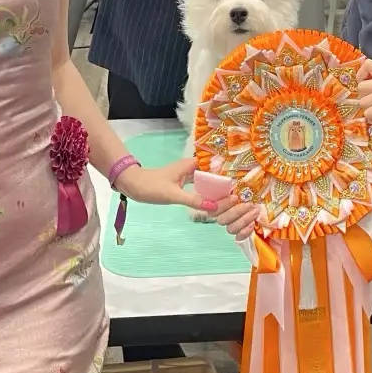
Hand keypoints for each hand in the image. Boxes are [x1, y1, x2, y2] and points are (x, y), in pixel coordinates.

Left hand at [117, 159, 257, 236]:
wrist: (132, 185)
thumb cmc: (151, 186)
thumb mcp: (173, 195)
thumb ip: (194, 200)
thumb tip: (215, 207)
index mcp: (191, 165)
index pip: (215, 167)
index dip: (227, 175)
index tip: (238, 185)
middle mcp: (191, 168)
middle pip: (212, 175)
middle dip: (223, 184)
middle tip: (237, 196)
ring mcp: (187, 176)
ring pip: (206, 182)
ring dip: (215, 190)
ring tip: (229, 200)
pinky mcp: (182, 184)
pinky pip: (199, 187)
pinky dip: (205, 194)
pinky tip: (212, 202)